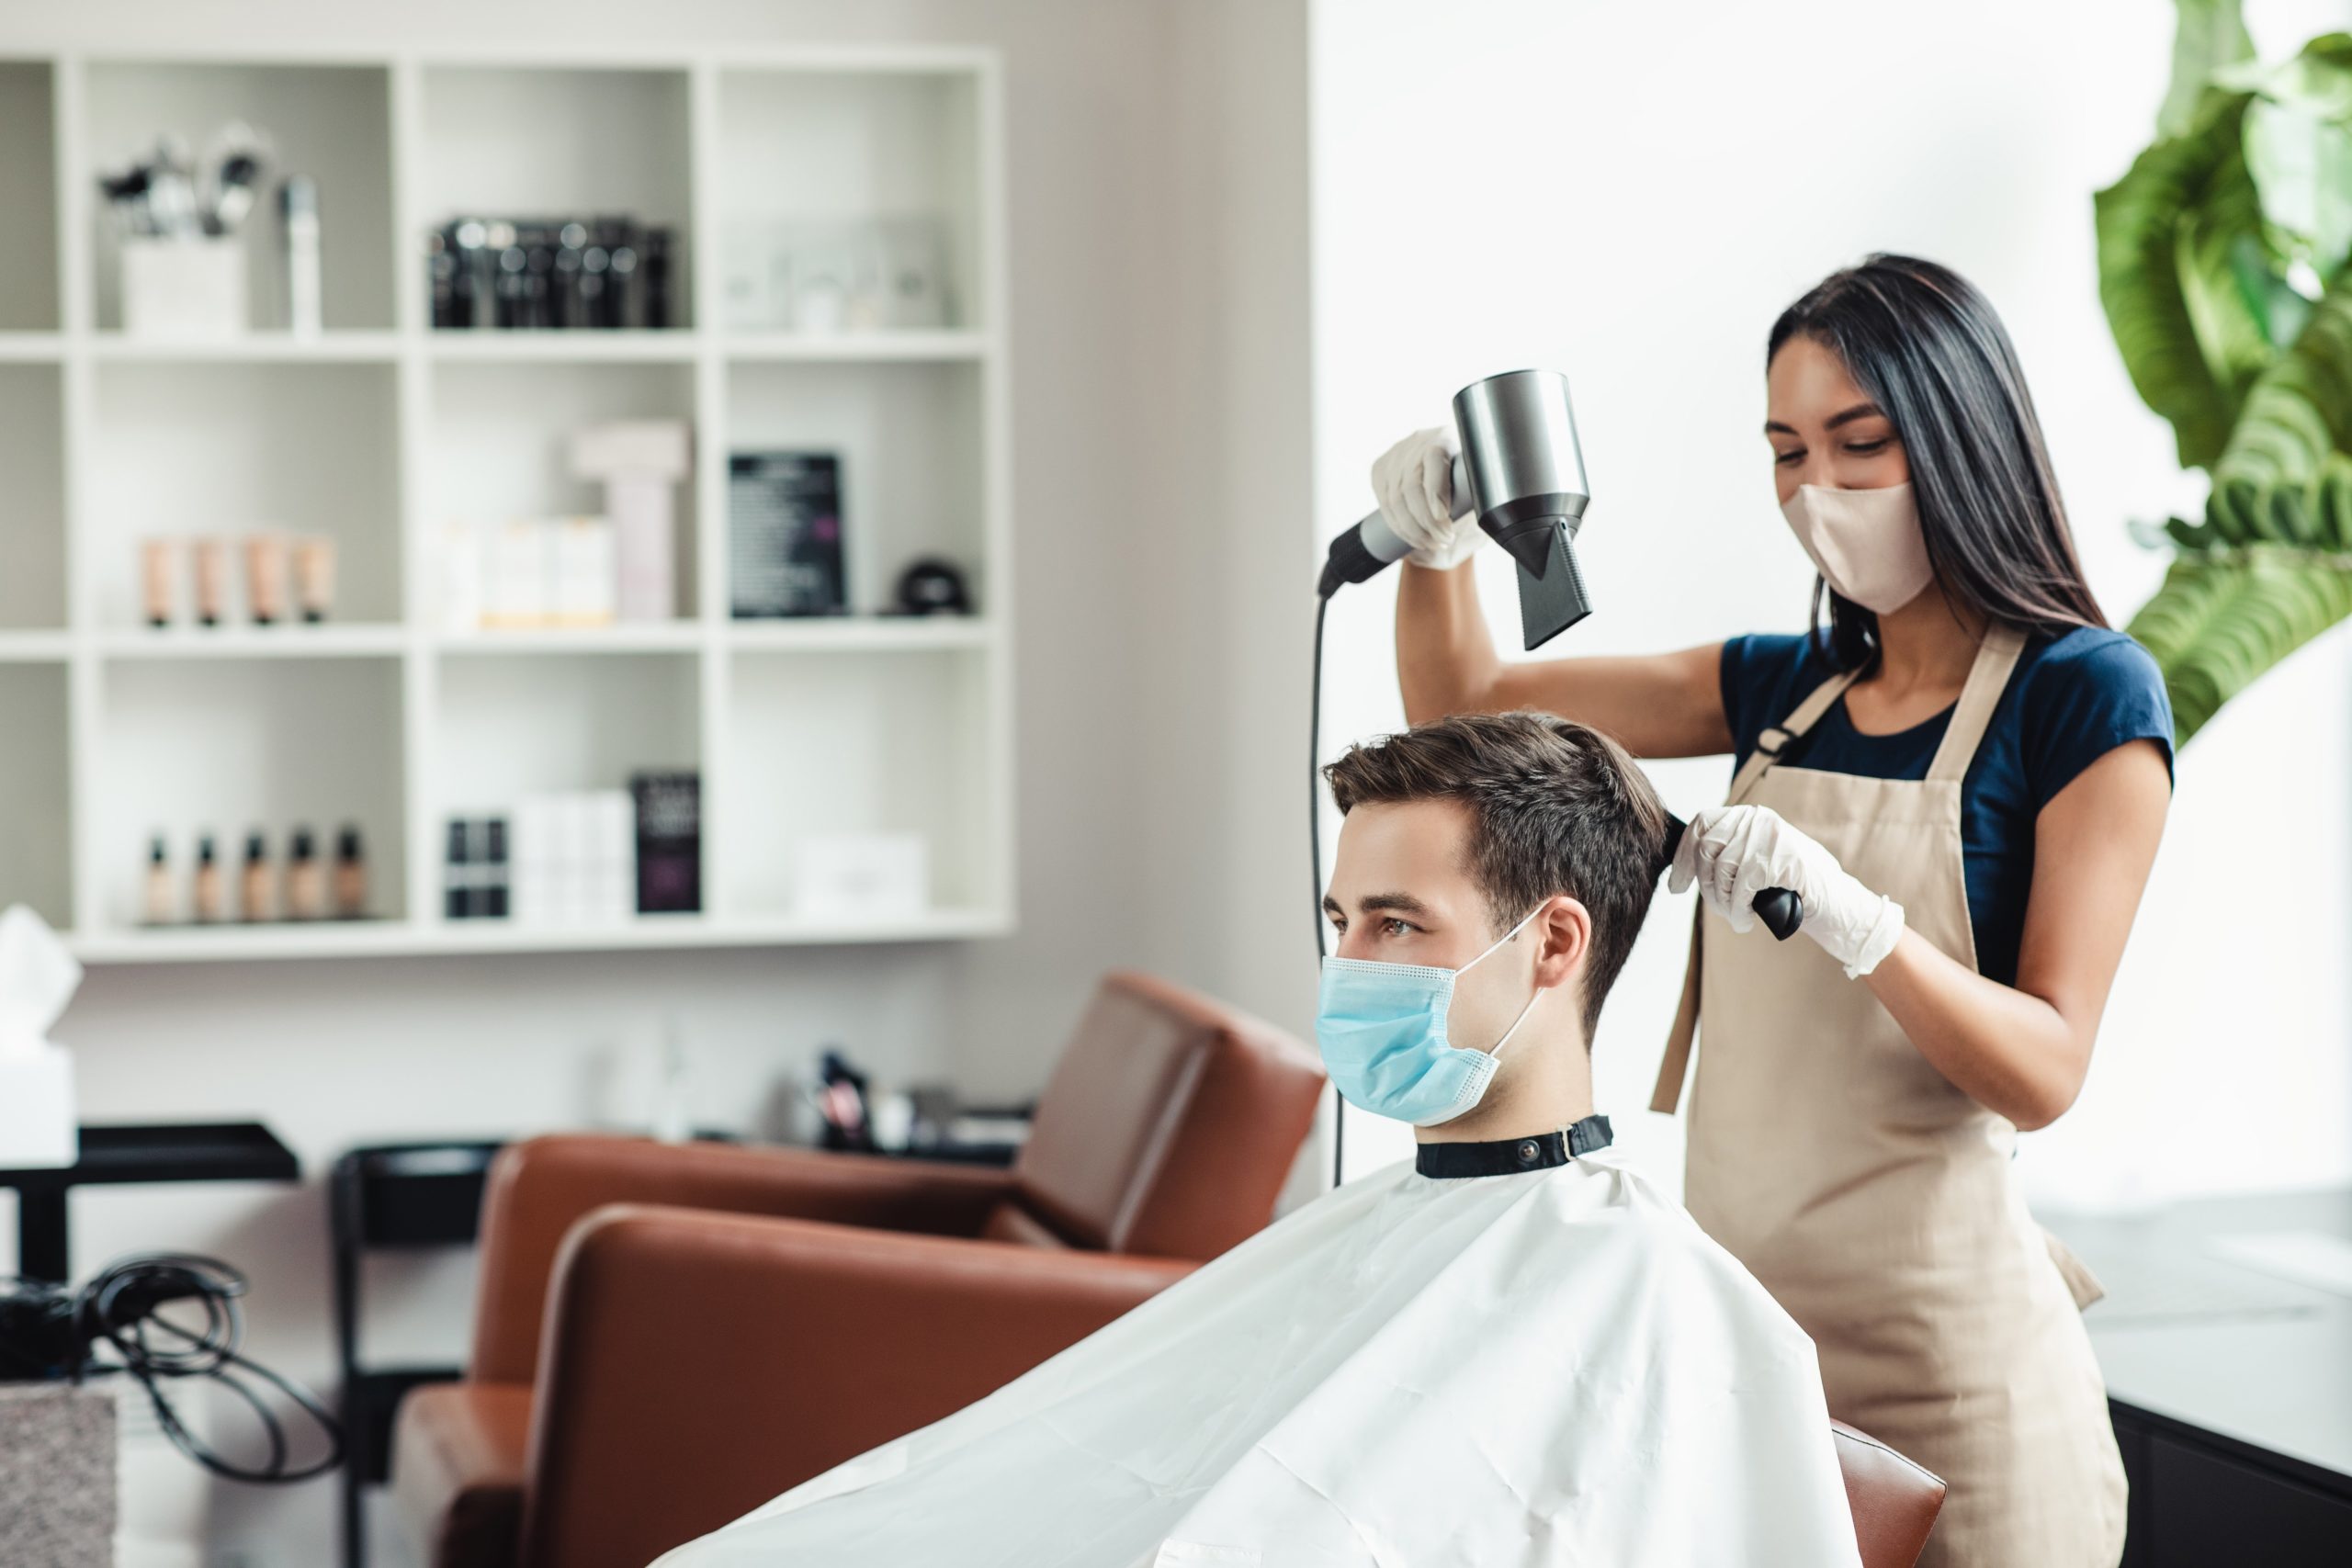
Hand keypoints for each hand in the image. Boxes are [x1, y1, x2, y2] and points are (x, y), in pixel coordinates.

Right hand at [1370, 427, 1479, 569]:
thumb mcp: (1477, 481)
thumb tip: (1491, 518)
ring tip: (1433, 543)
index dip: (1436, 490)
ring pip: (1395, 499)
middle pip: (1411, 485)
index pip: (1434, 459)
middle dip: (1426, 521)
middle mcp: (1416, 441)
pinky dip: (1398, 526)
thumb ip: (1480, 493)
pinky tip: (1415, 537)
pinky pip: (1385, 504)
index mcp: (1445, 437)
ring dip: (1413, 529)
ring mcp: (1395, 455)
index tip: (1443, 518)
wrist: (1446, 467)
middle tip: (1444, 540)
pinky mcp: (1381, 469)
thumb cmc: (1468, 480)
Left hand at [1668, 804, 1905, 976]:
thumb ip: (1730, 853)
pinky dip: (1737, 910)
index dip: (1684, 856)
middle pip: (1707, 849)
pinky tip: (1745, 921)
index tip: (1677, 885)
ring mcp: (1771, 838)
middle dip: (1705, 885)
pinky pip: (1741, 887)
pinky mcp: (1781, 861)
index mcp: (1751, 817)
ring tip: (1735, 917)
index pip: (1702, 824)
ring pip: (1721, 870)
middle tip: (1719, 908)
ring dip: (1722, 902)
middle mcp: (1759, 821)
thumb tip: (1688, 864)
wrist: (1841, 907)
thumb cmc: (1795, 889)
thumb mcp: (1758, 862)